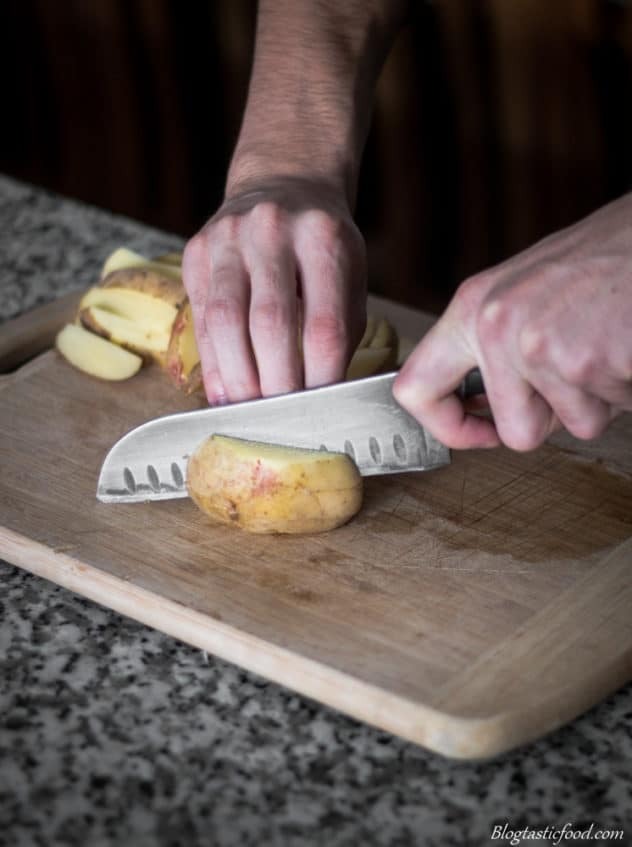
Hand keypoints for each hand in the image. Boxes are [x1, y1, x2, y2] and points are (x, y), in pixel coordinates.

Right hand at [183, 177, 365, 404]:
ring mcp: (227, 238)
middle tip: (284, 421)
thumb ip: (339, 330)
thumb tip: (322, 398)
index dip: (321, 376)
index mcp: (324, 239)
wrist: (282, 185)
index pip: (324, 324)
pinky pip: (200, 317)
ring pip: (225, 322)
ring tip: (250, 412)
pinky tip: (224, 392)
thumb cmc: (323, 246)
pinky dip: (212, 363)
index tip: (322, 410)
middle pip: (271, 324)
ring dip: (238, 378)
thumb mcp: (349, 274)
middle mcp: (272, 232)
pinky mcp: (195, 251)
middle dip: (277, 384)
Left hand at [393, 193, 631, 449]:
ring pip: (577, 425)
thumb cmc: (603, 257)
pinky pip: (615, 410)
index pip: (416, 389)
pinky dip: (629, 387)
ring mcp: (544, 346)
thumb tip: (479, 407)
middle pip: (517, 432)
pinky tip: (629, 342)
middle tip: (581, 366)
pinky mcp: (593, 361)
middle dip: (555, 417)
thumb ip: (494, 344)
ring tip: (610, 340)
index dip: (448, 428)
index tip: (479, 433)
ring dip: (601, 397)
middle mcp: (498, 327)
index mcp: (472, 308)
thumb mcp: (524, 289)